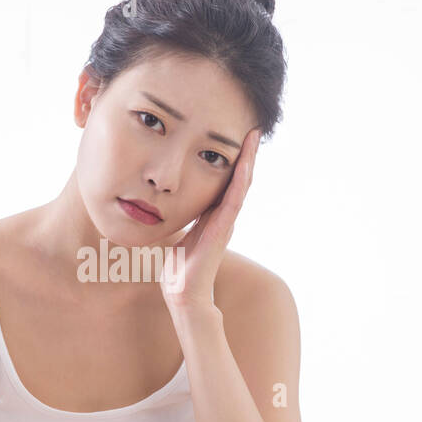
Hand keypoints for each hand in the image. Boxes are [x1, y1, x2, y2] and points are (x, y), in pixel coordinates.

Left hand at [161, 127, 259, 311]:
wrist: (183, 293)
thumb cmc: (178, 268)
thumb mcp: (179, 235)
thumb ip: (180, 220)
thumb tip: (167, 205)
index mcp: (213, 216)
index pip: (227, 181)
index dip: (233, 159)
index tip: (236, 136)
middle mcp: (223, 217)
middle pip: (239, 179)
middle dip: (246, 154)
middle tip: (253, 128)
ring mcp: (225, 223)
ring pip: (241, 185)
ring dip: (249, 161)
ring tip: (254, 138)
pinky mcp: (222, 230)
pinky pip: (234, 201)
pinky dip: (241, 181)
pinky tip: (246, 164)